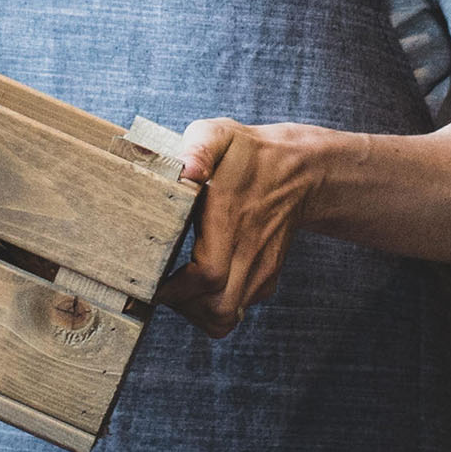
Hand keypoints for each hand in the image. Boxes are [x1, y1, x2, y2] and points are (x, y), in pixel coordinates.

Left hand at [159, 119, 327, 336]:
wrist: (300, 170)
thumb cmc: (248, 152)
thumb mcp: (219, 134)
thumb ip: (199, 147)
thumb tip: (189, 169)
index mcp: (231, 218)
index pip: (207, 275)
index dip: (175, 289)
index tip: (150, 281)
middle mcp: (250, 250)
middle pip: (219, 309)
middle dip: (183, 308)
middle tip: (160, 287)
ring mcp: (261, 268)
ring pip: (228, 317)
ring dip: (197, 313)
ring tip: (177, 292)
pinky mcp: (266, 277)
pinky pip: (238, 309)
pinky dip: (213, 307)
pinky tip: (196, 286)